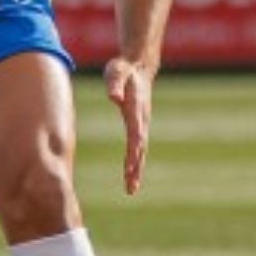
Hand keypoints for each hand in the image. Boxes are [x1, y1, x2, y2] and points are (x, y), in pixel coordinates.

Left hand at [104, 57, 154, 195]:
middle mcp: (142, 119)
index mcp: (136, 107)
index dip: (134, 146)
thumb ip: (115, 84)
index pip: (136, 130)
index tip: (132, 163)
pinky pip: (138, 148)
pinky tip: (130, 177)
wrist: (138, 66)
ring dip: (136, 170)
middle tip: (131, 185)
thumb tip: (113, 97)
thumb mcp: (116, 72)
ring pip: (140, 151)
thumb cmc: (123, 69)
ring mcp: (142, 124)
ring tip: (131, 189)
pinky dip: (135, 163)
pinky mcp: (138, 127)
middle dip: (136, 166)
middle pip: (140, 146)